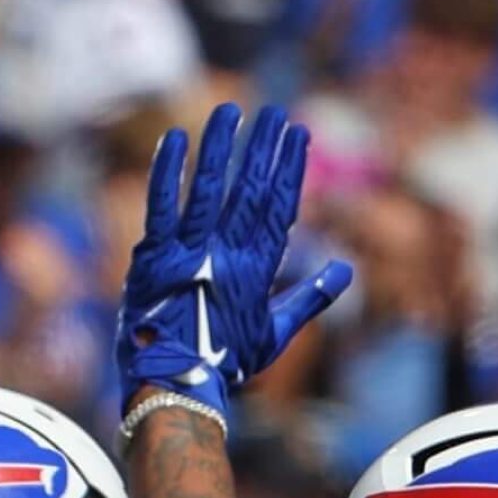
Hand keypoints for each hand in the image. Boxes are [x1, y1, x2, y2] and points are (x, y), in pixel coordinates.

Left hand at [116, 102, 351, 414]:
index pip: (278, 207)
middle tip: (276, 112)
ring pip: (209, 189)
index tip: (297, 134)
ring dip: (221, 147)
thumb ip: (309, 299)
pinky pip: (161, 207)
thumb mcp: (273, 335)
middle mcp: (226, 255)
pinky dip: (168, 173)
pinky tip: (176, 138)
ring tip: (231, 111)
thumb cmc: (223, 365)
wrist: (173, 386)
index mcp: (257, 270)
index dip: (289, 168)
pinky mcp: (153, 257)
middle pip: (250, 190)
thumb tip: (345, 271)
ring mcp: (188, 254)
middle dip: (264, 148)